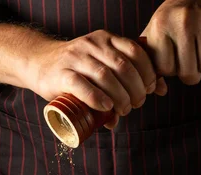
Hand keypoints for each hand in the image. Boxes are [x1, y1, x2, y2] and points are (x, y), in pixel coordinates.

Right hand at [32, 30, 165, 127]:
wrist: (39, 63)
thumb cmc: (77, 69)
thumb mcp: (104, 64)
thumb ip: (129, 74)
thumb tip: (161, 91)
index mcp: (106, 39)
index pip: (135, 52)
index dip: (148, 72)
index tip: (151, 89)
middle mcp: (92, 45)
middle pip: (123, 67)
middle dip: (136, 89)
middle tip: (137, 104)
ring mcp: (75, 58)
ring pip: (105, 77)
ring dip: (120, 97)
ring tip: (124, 109)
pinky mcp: (61, 74)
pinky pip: (82, 85)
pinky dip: (97, 98)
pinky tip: (106, 108)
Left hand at [141, 0, 200, 84]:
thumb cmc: (172, 23)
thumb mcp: (155, 37)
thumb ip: (151, 65)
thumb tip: (159, 91)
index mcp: (160, 26)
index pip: (166, 70)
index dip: (171, 69)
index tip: (172, 57)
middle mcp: (182, 22)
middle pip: (189, 73)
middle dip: (190, 73)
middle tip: (189, 59)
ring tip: (200, 49)